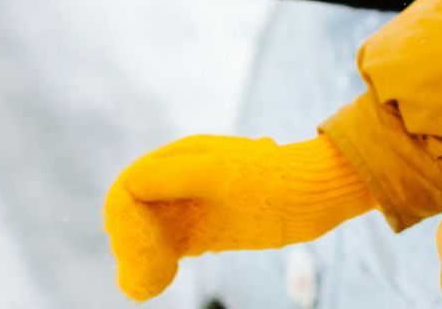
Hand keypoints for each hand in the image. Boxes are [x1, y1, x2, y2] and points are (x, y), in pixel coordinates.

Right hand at [103, 134, 375, 300]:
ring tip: (146, 284)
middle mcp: (180, 178)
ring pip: (147, 233)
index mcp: (181, 156)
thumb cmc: (274, 181)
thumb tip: (130, 186)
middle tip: (143, 272)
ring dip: (139, 257)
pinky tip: (156, 283)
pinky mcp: (203, 230)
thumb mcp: (223, 174)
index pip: (130, 187)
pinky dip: (155, 265)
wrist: (317, 195)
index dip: (124, 220)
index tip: (141, 249)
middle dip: (129, 242)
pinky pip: (166, 247)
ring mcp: (191, 205)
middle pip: (132, 212)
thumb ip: (176, 175)